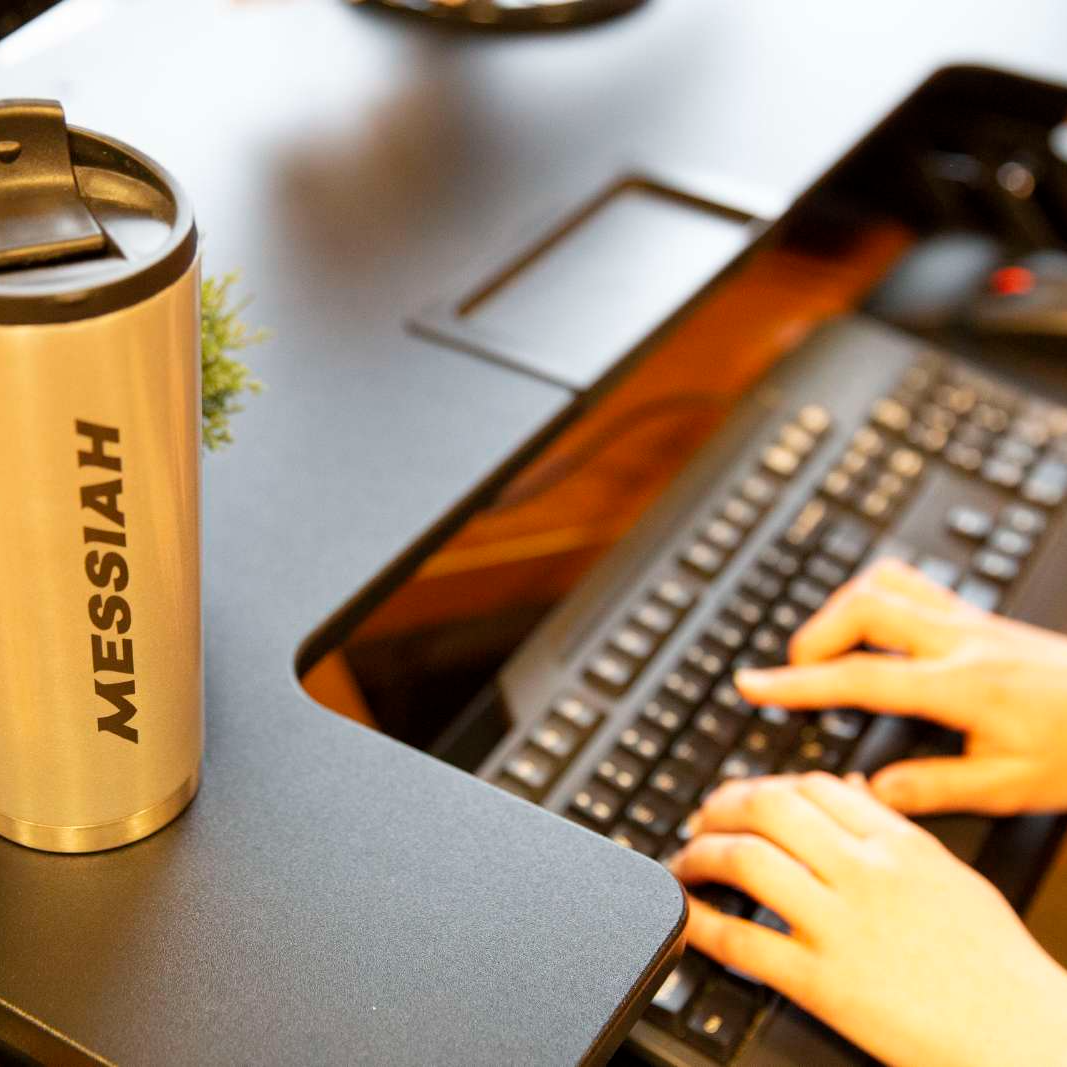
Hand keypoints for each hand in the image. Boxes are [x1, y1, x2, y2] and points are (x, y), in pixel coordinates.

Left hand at [674, 773, 1066, 1066]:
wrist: (1025, 1040)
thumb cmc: (994, 964)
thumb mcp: (949, 875)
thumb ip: (892, 829)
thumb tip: (848, 787)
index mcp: (898, 843)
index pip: (811, 785)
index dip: (762, 785)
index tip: (742, 799)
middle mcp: (865, 873)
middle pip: (768, 809)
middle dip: (720, 808)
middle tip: (701, 821)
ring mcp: (841, 925)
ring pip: (746, 860)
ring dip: (700, 855)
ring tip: (688, 863)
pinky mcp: (822, 982)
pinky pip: (743, 940)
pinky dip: (702, 921)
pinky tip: (687, 913)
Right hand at [735, 558, 1066, 815]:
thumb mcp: (1014, 787)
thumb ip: (936, 787)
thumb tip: (873, 790)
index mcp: (964, 686)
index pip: (860, 676)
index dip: (797, 683)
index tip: (752, 684)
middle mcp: (962, 640)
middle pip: (864, 606)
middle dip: (815, 634)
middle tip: (797, 670)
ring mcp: (970, 620)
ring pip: (886, 580)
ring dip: (843, 608)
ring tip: (829, 645)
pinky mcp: (979, 615)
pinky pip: (913, 582)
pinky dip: (878, 597)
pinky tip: (874, 628)